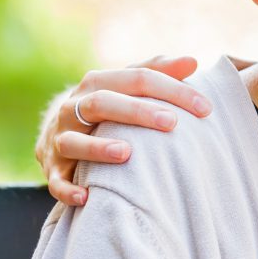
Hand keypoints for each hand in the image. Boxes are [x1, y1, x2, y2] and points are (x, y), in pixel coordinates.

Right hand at [36, 55, 211, 205]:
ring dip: (97, 148)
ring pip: (72, 141)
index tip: (206, 108)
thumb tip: (192, 62)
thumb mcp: (130, 84)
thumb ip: (160, 71)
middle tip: (172, 123)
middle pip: (102, 103)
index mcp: (98, 83)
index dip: (173, 90)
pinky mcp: (52, 168)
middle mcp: (73, 108)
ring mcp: (59, 138)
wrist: (59, 128)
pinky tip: (86, 196)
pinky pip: (54, 181)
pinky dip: (67, 189)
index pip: (138, 79)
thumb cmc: (111, 104)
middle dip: (137, 112)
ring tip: (126, 153)